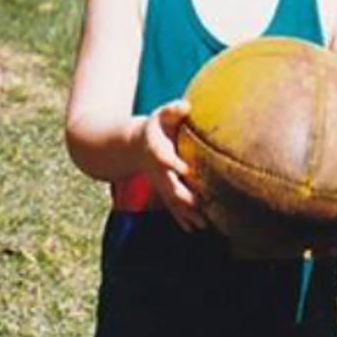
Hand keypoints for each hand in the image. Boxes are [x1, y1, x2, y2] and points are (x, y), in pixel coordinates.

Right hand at [139, 99, 206, 232]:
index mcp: (157, 151)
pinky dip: (183, 219)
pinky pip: (173, 207)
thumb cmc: (154, 127)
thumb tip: (186, 105)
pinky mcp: (164, 190)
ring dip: (187, 214)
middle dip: (185, 198)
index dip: (173, 164)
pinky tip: (195, 230)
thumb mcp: (161, 115)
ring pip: (173, 202)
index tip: (187, 170)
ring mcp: (160, 183)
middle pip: (170, 187)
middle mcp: (158, 171)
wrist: (133, 146)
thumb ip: (173, 110)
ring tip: (203, 226)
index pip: (164, 159)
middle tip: (202, 206)